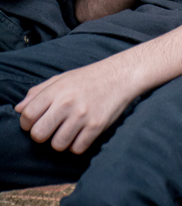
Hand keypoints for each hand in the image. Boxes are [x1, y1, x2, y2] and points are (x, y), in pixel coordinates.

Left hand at [15, 55, 134, 153]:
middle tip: (51, 128)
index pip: (27, 115)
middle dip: (42, 135)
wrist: (120, 75)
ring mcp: (82, 116)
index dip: (27, 122)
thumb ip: (39, 92)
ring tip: (69, 130)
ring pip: (57, 145)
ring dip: (61, 141)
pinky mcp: (96, 126)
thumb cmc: (89, 77)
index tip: (36, 121)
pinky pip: (76, 149)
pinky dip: (77, 144)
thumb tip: (19, 109)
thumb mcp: (62, 78)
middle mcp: (67, 103)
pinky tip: (81, 133)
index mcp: (57, 90)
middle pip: (38, 135)